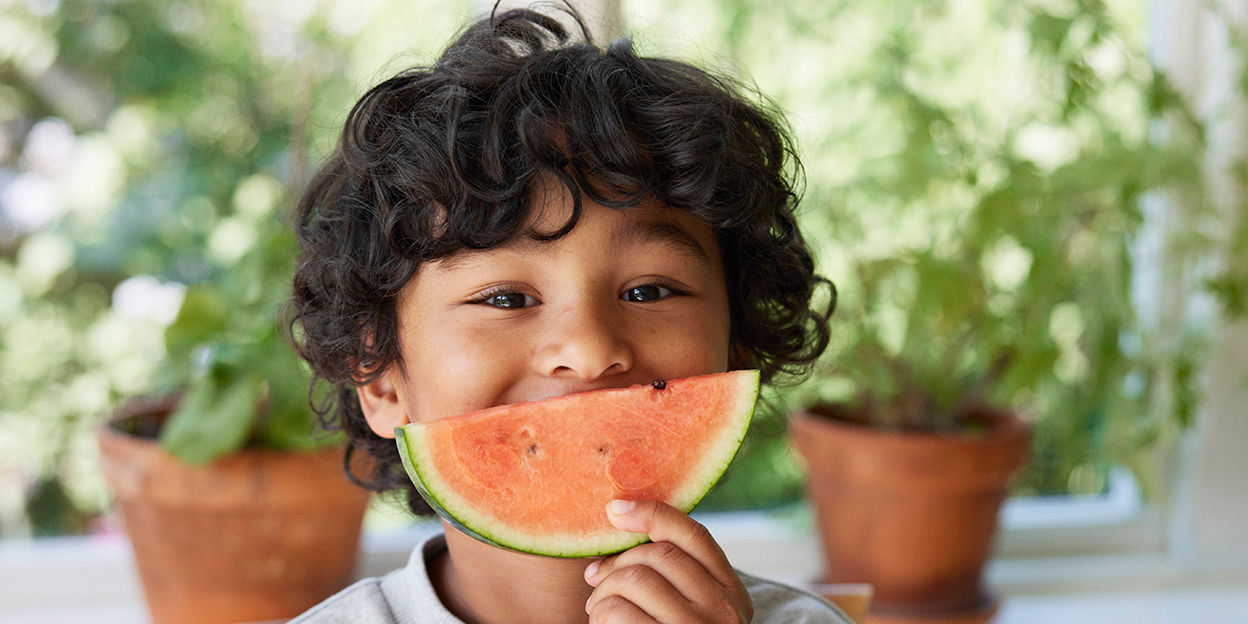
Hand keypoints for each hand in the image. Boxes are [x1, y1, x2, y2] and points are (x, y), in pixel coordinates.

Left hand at [583, 499, 752, 622]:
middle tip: (596, 580)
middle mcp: (724, 613)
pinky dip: (600, 615)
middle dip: (617, 563)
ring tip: (598, 609)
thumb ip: (676, 576)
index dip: (652, 514)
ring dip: (604, 591)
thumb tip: (622, 522)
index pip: (695, 536)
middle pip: (659, 556)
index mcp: (733, 594)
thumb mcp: (696, 611)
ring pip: (636, 581)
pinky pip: (619, 615)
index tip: (615, 509)